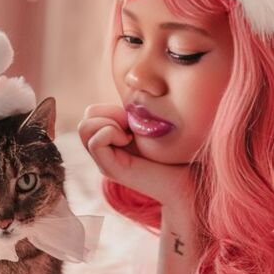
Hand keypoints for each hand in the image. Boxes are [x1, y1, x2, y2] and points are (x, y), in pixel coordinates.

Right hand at [78, 104, 193, 209]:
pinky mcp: (110, 170)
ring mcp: (105, 162)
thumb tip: (126, 95)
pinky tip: (130, 141)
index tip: (133, 120)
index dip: (110, 109)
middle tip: (130, 127)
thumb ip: (133, 114)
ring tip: (129, 134)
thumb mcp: (149, 125)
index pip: (90, 113)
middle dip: (108, 114)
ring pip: (85, 128)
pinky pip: (95, 141)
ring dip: (109, 123)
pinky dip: (111, 132)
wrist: (188, 178)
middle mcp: (104, 153)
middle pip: (85, 120)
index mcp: (111, 141)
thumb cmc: (177, 150)